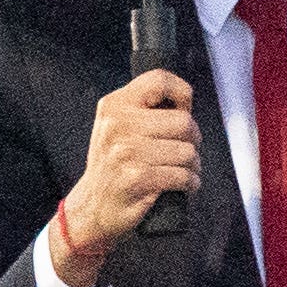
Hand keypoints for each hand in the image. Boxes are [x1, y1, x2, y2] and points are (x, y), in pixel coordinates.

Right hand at [51, 70, 203, 283]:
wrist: (93, 206)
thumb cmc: (117, 164)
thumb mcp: (121, 127)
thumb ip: (147, 109)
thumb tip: (185, 99)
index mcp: (114, 105)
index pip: (158, 80)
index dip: (182, 93)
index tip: (184, 109)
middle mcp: (117, 125)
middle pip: (184, 122)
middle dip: (193, 139)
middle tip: (184, 150)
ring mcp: (125, 153)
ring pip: (187, 151)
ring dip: (193, 165)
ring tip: (182, 170)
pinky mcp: (136, 179)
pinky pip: (183, 175)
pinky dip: (190, 182)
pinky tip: (183, 185)